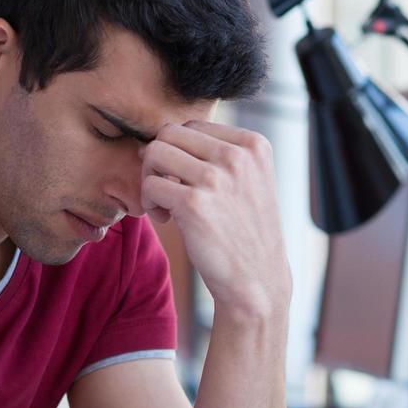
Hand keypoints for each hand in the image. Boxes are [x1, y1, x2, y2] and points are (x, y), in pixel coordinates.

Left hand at [139, 121, 291, 317]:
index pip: (193, 124)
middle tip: (167, 190)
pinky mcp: (194, 204)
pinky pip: (150, 185)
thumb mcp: (248, 181)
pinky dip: (150, 202)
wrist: (257, 282)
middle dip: (159, 160)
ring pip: (154, 153)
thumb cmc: (245, 232)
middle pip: (169, 133)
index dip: (180, 152)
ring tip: (165, 204)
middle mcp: (238, 156)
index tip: (187, 181)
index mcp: (254, 144)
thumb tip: (157, 139)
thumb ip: (215, 154)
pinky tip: (167, 219)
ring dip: (150, 179)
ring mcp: (217, 178)